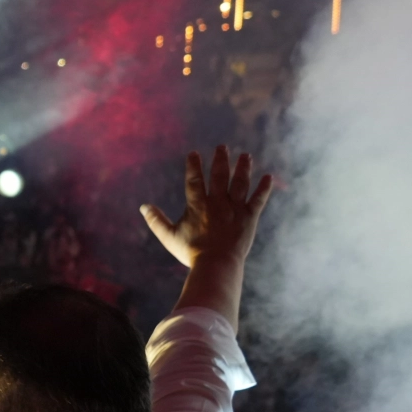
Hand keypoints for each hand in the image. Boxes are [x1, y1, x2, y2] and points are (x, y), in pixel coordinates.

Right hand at [140, 146, 272, 268]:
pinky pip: (258, 199)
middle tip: (222, 147)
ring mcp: (235, 208)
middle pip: (220, 175)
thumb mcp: (169, 236)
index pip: (194, 180)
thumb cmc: (191, 252)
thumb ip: (156, 221)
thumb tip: (143, 207)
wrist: (217, 264)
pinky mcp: (249, 217)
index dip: (193, 165)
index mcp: (198, 205)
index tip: (193, 153)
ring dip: (243, 168)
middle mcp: (218, 202)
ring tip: (245, 156)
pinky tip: (268, 177)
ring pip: (241, 183)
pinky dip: (264, 188)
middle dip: (221, 160)